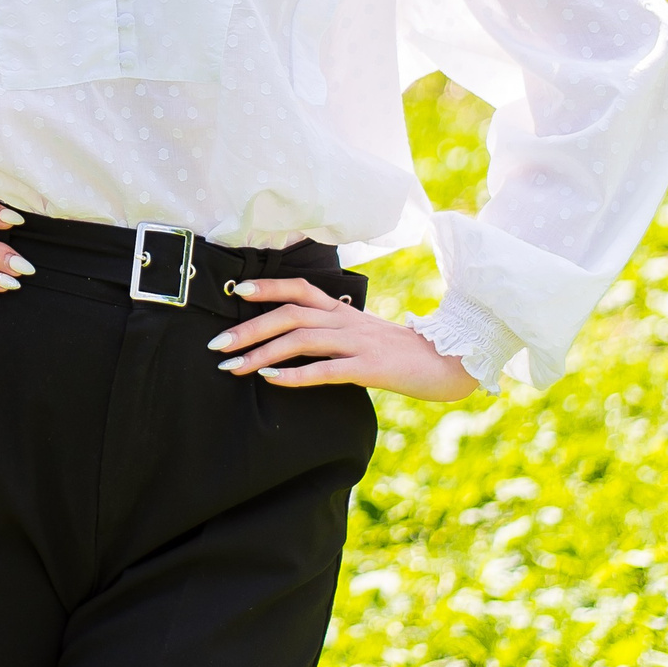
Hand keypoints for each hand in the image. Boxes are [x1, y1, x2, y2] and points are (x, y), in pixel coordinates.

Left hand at [207, 279, 479, 401]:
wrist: (451, 363)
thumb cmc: (403, 354)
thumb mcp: (365, 335)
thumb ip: (334, 333)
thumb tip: (298, 342)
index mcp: (344, 311)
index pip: (299, 289)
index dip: (268, 287)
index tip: (236, 292)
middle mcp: (346, 321)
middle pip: (289, 315)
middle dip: (249, 328)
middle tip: (216, 344)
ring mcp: (358, 343)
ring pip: (301, 340)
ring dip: (262, 351)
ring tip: (233, 365)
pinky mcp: (369, 368)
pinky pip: (327, 370)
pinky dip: (296, 374)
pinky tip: (272, 380)